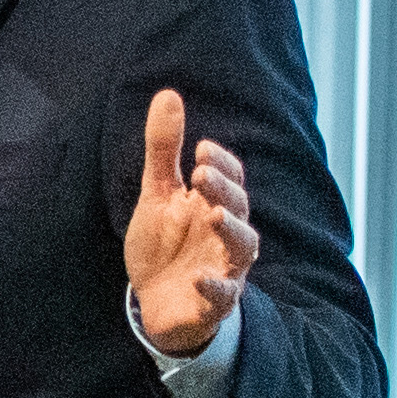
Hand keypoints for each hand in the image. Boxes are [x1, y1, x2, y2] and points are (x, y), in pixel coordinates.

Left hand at [127, 88, 257, 356]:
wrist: (155, 302)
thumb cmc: (164, 245)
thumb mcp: (158, 194)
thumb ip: (164, 150)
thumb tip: (168, 94)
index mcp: (214, 205)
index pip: (230, 180)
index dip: (221, 165)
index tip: (201, 149)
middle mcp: (225, 235)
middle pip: (237, 209)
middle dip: (223, 191)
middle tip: (201, 174)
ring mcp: (223, 268)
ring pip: (241, 249)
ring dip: (231, 232)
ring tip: (214, 215)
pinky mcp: (212, 303)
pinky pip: (223, 296)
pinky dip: (215, 288)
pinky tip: (201, 279)